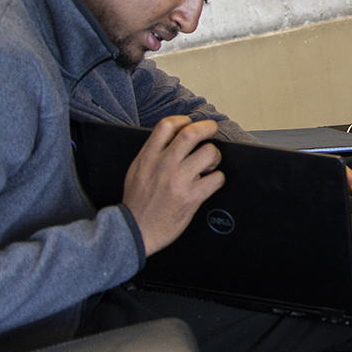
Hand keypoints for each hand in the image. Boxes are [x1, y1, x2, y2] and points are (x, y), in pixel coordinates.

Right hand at [121, 116, 224, 254]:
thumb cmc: (137, 203)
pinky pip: (217, 178)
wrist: (134, 231)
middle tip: (213, 132)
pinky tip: (210, 182)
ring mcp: (178, 181)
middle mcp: (164, 165)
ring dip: (215, 157)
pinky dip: (218, 179)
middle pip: (192, 133)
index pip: (167, 125)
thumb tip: (173, 138)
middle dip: (208, 128)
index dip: (183, 121)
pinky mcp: (191, 197)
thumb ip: (152, 153)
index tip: (190, 125)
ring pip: (209, 153)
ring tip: (209, 165)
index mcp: (148, 157)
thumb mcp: (136, 171)